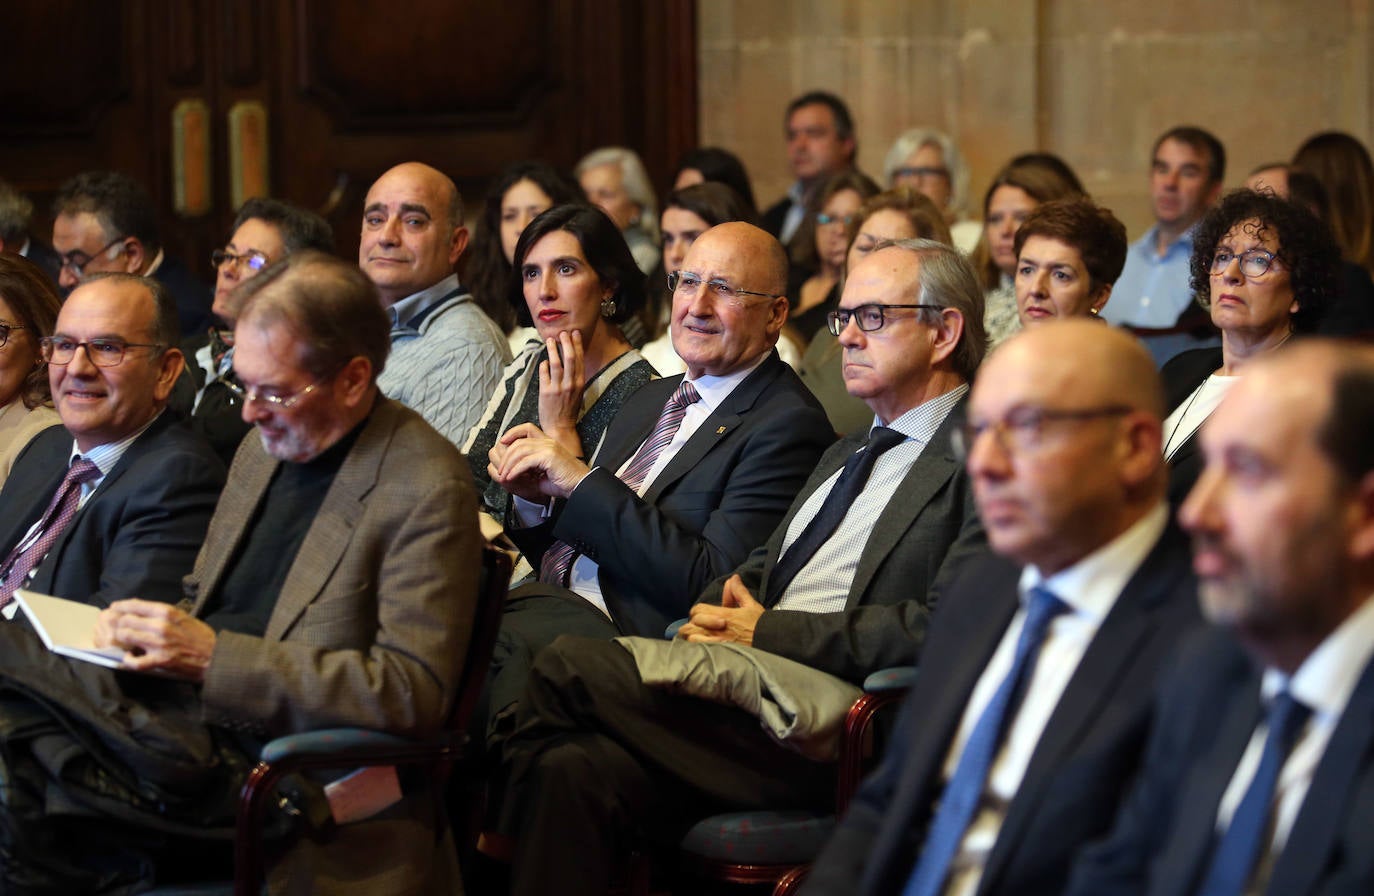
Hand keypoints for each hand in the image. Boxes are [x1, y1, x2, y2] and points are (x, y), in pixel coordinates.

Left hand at [94, 599, 215, 681]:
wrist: (215, 656)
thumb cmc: (200, 636)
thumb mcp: (183, 617)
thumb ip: (163, 614)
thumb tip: (140, 610)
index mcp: (167, 612)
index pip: (135, 605)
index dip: (121, 606)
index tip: (115, 608)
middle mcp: (160, 625)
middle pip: (125, 620)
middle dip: (119, 624)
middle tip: (117, 628)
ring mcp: (159, 644)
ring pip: (125, 637)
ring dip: (121, 640)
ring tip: (123, 642)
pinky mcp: (159, 661)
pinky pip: (134, 661)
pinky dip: (128, 660)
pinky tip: (130, 658)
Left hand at [488, 422, 592, 500]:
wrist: (580, 486)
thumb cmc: (565, 482)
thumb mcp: (543, 471)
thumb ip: (530, 466)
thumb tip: (514, 469)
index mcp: (548, 442)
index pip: (527, 428)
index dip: (513, 432)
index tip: (502, 442)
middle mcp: (548, 442)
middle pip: (519, 442)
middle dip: (506, 456)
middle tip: (501, 469)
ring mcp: (549, 448)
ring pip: (520, 451)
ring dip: (508, 464)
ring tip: (504, 475)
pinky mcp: (549, 457)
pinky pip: (526, 461)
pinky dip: (515, 470)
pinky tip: (511, 477)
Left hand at [538, 331, 586, 455]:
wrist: (559, 428)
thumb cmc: (568, 410)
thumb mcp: (576, 393)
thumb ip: (574, 377)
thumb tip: (568, 360)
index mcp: (580, 383)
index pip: (579, 359)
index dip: (577, 345)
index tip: (574, 333)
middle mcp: (570, 384)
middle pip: (569, 358)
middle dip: (566, 343)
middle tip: (562, 333)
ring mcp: (558, 388)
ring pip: (556, 363)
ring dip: (553, 350)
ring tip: (550, 340)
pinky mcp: (546, 392)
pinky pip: (544, 373)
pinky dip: (544, 365)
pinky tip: (544, 361)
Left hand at [678, 575, 764, 645]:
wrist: (769, 642)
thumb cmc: (760, 625)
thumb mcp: (750, 605)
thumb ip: (739, 592)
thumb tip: (733, 579)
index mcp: (722, 615)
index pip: (697, 610)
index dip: (698, 613)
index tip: (704, 617)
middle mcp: (716, 629)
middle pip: (689, 626)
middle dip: (692, 626)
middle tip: (699, 629)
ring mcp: (715, 643)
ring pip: (691, 639)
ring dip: (694, 637)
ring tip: (700, 638)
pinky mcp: (717, 654)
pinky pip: (699, 651)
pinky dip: (698, 649)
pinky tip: (703, 648)